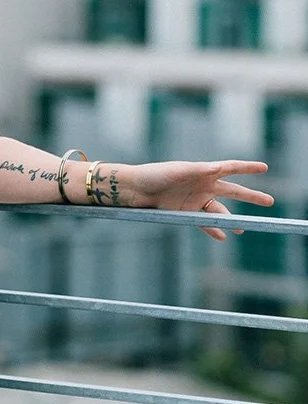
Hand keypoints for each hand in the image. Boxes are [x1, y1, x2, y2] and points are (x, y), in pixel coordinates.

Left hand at [129, 159, 272, 240]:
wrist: (134, 189)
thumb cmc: (155, 175)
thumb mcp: (177, 171)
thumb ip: (198, 170)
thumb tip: (218, 167)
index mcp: (202, 171)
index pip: (229, 168)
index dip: (247, 167)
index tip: (264, 167)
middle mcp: (202, 185)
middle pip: (232, 191)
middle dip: (251, 196)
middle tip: (269, 201)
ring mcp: (195, 200)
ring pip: (219, 211)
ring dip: (230, 219)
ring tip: (240, 229)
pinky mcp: (186, 213)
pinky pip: (204, 222)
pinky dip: (213, 229)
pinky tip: (222, 236)